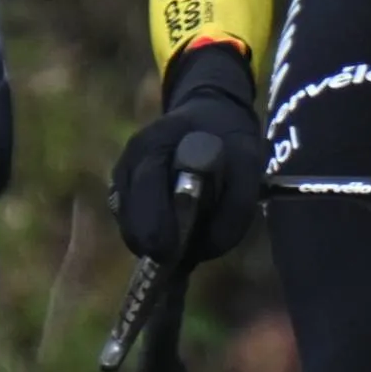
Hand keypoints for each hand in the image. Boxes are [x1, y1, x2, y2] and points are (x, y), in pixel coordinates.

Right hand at [110, 43, 262, 264]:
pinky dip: (155, 236)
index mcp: (153, 145)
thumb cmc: (228, 138)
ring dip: (156, 243)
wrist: (210, 114)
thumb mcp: (248, 163)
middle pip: (131, 220)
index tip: (175, 253)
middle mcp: (129, 162)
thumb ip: (235, 206)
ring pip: (130, 229)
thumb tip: (208, 248)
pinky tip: (176, 231)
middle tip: (184, 257)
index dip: (159, 228)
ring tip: (186, 240)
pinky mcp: (124, 194)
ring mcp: (122, 179)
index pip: (145, 192)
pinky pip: (134, 226)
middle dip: (157, 245)